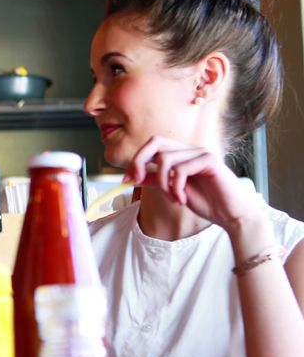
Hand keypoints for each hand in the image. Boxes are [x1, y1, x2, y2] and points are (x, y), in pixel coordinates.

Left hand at [126, 136, 264, 229]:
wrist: (230, 214)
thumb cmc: (206, 202)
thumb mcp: (173, 191)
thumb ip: (157, 181)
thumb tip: (135, 176)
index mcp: (181, 156)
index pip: (152, 146)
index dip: (136, 160)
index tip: (126, 180)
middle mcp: (189, 151)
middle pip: (155, 142)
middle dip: (140, 160)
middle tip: (135, 180)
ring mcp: (200, 153)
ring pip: (165, 158)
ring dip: (163, 183)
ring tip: (173, 198)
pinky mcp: (209, 160)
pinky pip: (181, 170)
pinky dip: (176, 188)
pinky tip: (182, 200)